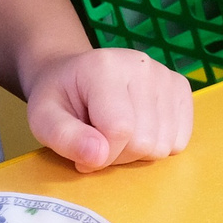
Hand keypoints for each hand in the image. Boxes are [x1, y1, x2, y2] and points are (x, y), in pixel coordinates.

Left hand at [22, 47, 193, 170]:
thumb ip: (63, 137)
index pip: (120, 130)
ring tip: (116, 133)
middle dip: (119, 154)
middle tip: (98, 139)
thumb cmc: (59, 98)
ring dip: (138, 152)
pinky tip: (139, 129)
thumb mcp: (42, 118)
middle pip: (145, 141)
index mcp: (105, 67)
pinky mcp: (180, 87)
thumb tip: (97, 157)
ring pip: (164, 145)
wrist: (74, 74)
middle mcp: (142, 65)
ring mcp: (165, 74)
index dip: (101, 155)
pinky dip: (158, 145)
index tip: (83, 151)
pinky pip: (180, 140)